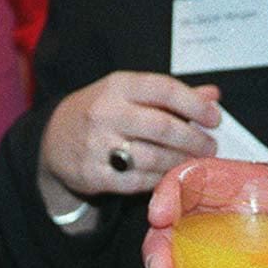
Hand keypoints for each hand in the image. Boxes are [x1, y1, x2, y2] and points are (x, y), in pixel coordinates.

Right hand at [39, 72, 219, 203]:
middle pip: (163, 127)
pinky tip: (169, 175)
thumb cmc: (100, 112)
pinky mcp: (94, 174)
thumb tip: (213, 95)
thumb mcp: (129, 93)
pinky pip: (138, 181)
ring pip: (153, 157)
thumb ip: (170, 96)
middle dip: (194, 140)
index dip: (195, 105)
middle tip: (210, 148)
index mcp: (118, 86)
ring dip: (181, 163)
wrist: (52, 139)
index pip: (165, 89)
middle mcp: (106, 112)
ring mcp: (97, 145)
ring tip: (194, 163)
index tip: (215, 119)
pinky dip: (159, 179)